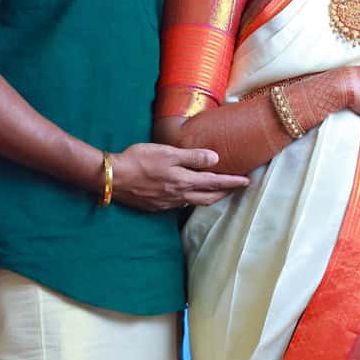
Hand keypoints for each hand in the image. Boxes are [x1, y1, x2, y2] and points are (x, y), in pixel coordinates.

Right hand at [110, 143, 248, 210]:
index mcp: (183, 181)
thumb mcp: (167, 153)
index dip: (232, 182)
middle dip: (224, 193)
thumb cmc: (139, 160)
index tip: (246, 182)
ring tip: (217, 193)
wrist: (113, 177)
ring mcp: (166, 203)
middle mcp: (178, 195)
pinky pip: (179, 205)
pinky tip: (187, 196)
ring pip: (194, 203)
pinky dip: (190, 200)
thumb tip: (215, 159)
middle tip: (237, 188)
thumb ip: (192, 157)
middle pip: (208, 197)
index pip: (214, 182)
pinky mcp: (155, 206)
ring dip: (209, 198)